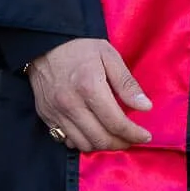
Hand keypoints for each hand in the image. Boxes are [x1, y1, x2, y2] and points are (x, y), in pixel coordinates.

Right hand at [24, 38, 152, 151]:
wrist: (44, 45)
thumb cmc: (80, 49)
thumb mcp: (109, 56)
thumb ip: (127, 83)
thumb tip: (145, 107)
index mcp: (89, 87)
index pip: (116, 123)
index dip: (134, 134)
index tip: (145, 136)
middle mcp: (71, 105)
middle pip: (100, 139)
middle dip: (121, 144)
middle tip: (131, 139)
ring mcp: (56, 113)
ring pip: (84, 145)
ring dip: (103, 146)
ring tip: (114, 137)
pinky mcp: (46, 117)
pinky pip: (67, 141)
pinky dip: (83, 142)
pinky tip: (93, 132)